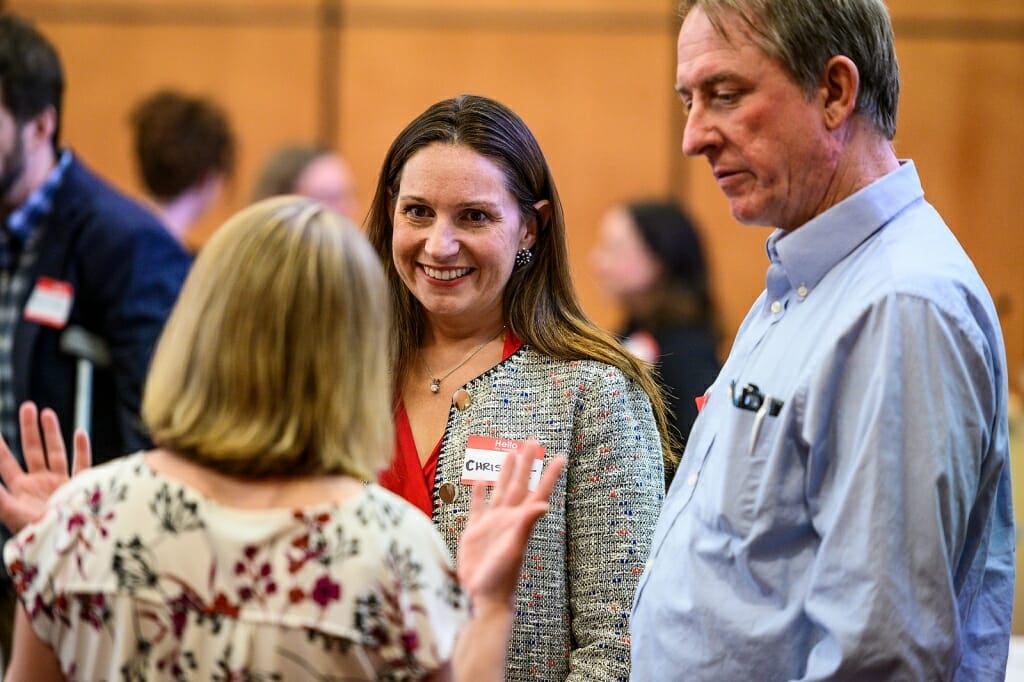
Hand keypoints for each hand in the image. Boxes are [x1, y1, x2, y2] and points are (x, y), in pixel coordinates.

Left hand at [0, 401, 91, 533]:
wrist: (69, 550)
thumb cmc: (38, 536)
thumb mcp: (12, 512)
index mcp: (21, 490)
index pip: (5, 463)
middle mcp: (40, 484)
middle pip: (32, 451)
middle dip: (29, 429)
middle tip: (27, 406)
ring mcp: (62, 485)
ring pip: (56, 453)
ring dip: (51, 433)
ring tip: (46, 412)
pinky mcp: (83, 489)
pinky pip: (83, 465)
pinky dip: (82, 449)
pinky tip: (80, 433)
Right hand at [456, 442, 565, 610]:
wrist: (482, 596)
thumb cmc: (502, 577)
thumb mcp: (515, 548)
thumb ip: (526, 525)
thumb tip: (543, 504)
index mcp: (520, 520)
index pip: (537, 491)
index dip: (549, 475)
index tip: (560, 457)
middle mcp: (508, 518)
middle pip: (519, 484)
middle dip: (526, 463)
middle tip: (532, 442)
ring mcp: (492, 523)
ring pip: (500, 490)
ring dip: (506, 472)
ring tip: (511, 453)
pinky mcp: (475, 531)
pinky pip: (478, 506)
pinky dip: (480, 492)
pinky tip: (481, 480)